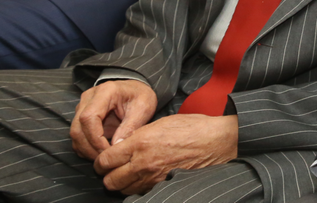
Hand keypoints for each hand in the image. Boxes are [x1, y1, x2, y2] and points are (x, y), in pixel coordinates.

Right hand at [70, 79, 157, 160]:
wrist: (136, 90)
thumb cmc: (141, 96)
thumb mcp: (143, 109)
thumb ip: (129, 127)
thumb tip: (115, 147)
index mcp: (105, 92)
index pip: (89, 117)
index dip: (95, 139)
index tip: (107, 152)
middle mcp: (89, 97)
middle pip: (77, 128)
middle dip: (89, 148)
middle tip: (105, 160)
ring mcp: (82, 106)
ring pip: (75, 133)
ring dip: (86, 150)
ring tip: (103, 158)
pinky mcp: (81, 115)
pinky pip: (77, 135)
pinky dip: (85, 147)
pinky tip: (98, 153)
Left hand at [94, 113, 238, 194]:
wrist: (216, 141)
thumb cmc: (192, 127)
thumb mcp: (161, 123)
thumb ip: (138, 135)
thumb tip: (123, 145)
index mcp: (140, 142)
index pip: (105, 160)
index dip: (101, 162)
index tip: (104, 161)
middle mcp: (143, 162)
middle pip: (110, 181)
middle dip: (108, 176)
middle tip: (113, 170)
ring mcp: (153, 177)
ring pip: (123, 190)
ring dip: (122, 184)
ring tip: (128, 175)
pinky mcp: (163, 185)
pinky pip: (140, 192)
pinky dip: (137, 188)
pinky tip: (143, 179)